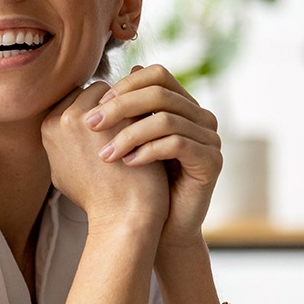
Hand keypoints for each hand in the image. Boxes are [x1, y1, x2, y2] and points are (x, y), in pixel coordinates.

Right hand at [41, 82, 168, 235]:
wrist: (122, 218)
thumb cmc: (98, 199)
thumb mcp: (64, 170)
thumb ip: (63, 140)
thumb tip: (68, 119)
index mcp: (49, 127)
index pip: (76, 99)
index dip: (99, 113)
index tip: (115, 130)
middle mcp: (65, 118)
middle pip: (95, 91)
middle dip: (115, 105)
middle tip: (132, 127)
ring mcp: (93, 117)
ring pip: (118, 93)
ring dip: (132, 106)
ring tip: (143, 130)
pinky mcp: (122, 118)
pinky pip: (138, 100)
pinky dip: (147, 112)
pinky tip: (155, 131)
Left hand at [83, 65, 221, 247]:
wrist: (162, 228)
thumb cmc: (141, 185)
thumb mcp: (128, 143)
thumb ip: (121, 114)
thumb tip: (99, 83)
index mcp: (182, 106)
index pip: (157, 75)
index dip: (126, 85)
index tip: (97, 107)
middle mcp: (201, 117)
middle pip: (161, 93)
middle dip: (121, 107)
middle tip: (91, 124)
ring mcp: (210, 138)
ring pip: (166, 119)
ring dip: (129, 134)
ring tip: (105, 153)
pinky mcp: (212, 161)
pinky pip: (177, 144)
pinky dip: (148, 151)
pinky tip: (127, 164)